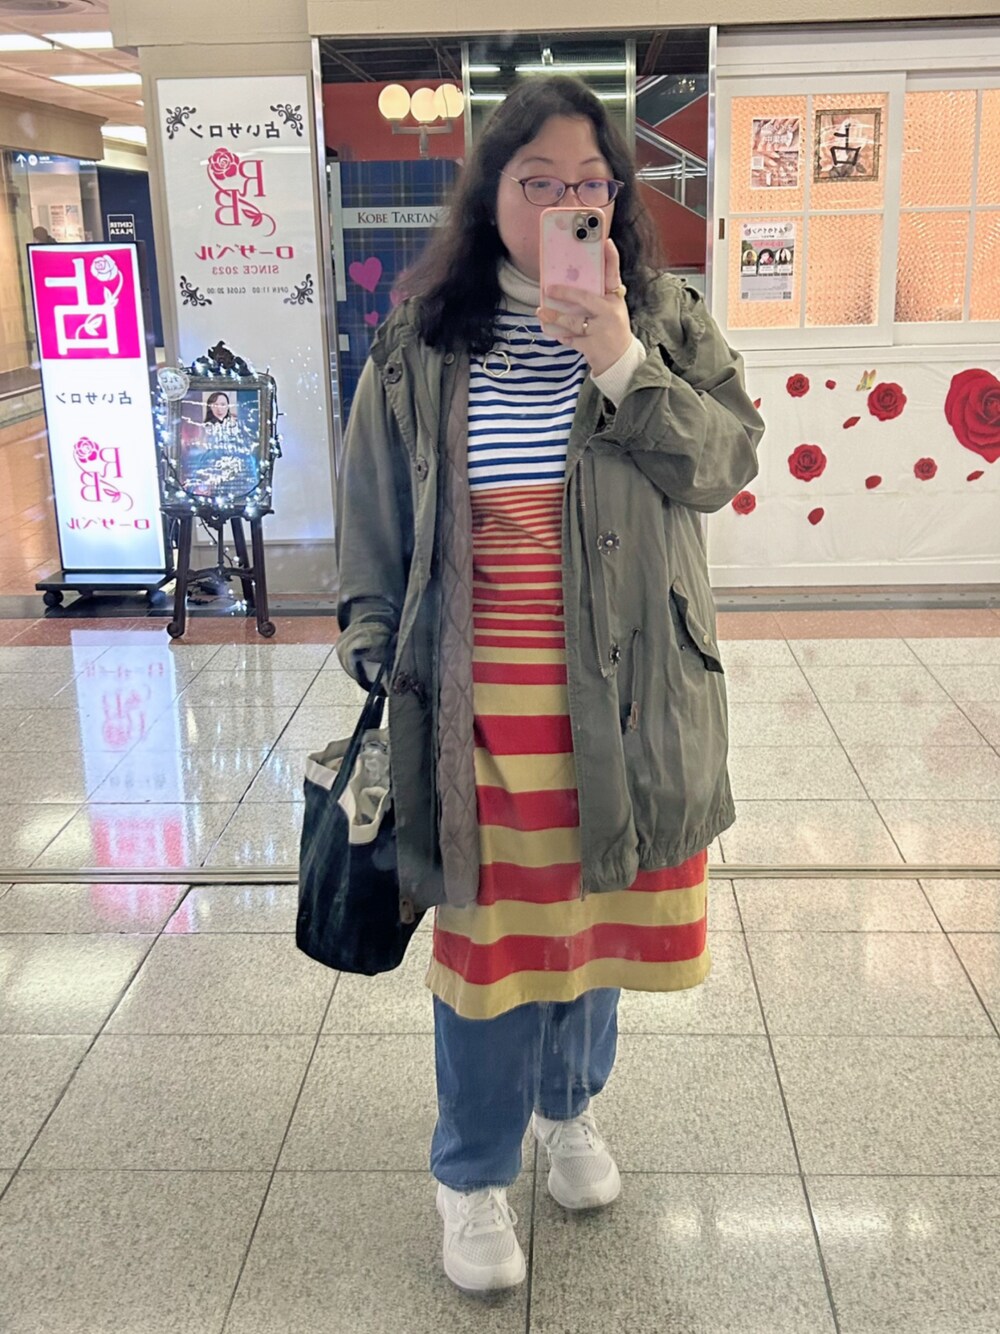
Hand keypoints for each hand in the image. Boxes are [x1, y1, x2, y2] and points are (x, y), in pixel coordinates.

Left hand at [538, 239, 632, 377]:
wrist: (620, 359)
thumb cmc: (612, 328)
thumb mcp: (611, 308)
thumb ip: (597, 295)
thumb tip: (570, 280)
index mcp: (615, 299)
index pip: (613, 275)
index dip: (611, 258)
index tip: (605, 240)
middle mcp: (610, 313)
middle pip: (586, 299)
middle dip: (566, 293)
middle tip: (549, 289)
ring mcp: (602, 331)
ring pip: (574, 322)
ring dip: (556, 318)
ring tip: (542, 313)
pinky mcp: (592, 346)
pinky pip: (572, 339)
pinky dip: (561, 336)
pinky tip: (552, 331)